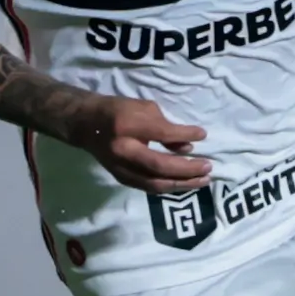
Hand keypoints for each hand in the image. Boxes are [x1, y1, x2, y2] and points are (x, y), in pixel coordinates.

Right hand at [60, 94, 213, 192]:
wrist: (86, 125)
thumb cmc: (118, 111)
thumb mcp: (143, 108)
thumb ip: (165, 126)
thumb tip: (188, 146)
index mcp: (126, 125)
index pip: (161, 133)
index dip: (185, 135)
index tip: (203, 135)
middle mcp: (122, 150)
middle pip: (159, 166)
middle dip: (187, 169)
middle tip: (208, 167)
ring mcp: (120, 168)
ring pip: (155, 183)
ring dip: (182, 184)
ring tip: (202, 180)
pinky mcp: (121, 178)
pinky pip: (148, 187)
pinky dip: (168, 187)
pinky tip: (183, 184)